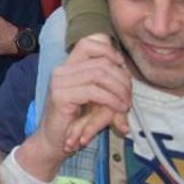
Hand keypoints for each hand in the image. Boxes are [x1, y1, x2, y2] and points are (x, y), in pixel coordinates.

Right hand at [17, 35, 131, 180]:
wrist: (54, 141)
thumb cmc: (76, 121)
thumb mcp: (97, 101)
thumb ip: (110, 88)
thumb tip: (129, 79)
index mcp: (69, 66)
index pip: (89, 42)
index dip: (110, 51)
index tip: (122, 69)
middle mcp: (62, 70)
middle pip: (101, 61)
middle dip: (122, 78)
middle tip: (129, 97)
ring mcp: (59, 81)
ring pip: (99, 74)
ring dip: (120, 90)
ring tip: (125, 105)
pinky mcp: (61, 95)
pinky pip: (94, 91)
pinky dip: (112, 99)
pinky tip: (118, 107)